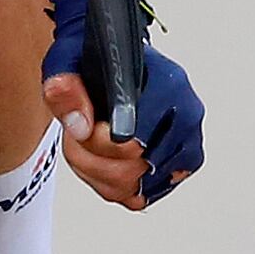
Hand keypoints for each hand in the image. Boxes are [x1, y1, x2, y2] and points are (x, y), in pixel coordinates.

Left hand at [40, 0, 203, 209]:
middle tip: (80, 138)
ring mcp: (188, 140)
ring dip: (102, 176)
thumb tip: (80, 126)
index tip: (83, 128)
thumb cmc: (96, 61)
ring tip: (91, 148)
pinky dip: (120, 187)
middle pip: (134, 172)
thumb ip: (66, 91)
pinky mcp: (184, 161)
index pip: (131, 143)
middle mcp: (185, 113)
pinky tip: (108, 161)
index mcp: (166, 84)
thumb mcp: (67, 63)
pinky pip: (146, 195)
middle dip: (93, 162)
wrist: (115, 58)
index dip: (96, 143)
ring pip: (137, 190)